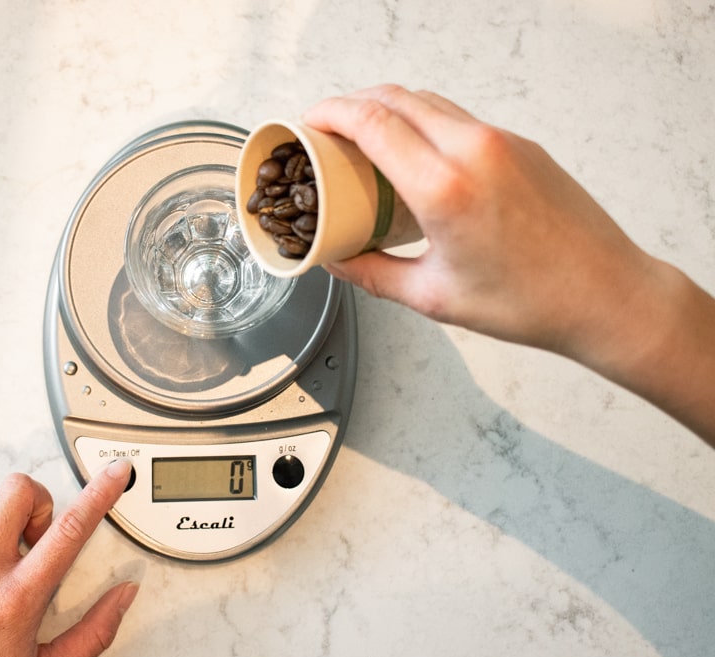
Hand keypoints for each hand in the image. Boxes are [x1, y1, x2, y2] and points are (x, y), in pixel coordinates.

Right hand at [304, 84, 653, 353]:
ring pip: (428, 102)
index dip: (331, 114)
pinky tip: (414, 155)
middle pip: (396, 98)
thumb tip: (336, 259)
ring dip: (388, 110)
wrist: (605, 294)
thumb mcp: (433, 296)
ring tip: (365, 141)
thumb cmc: (531, 301)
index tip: (309, 122)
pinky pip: (458, 118)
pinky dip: (423, 123)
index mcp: (446, 189)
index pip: (372, 123)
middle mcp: (475, 151)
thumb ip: (372, 274)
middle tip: (327, 129)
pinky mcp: (521, 145)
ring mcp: (502, 142)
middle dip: (352, 104)